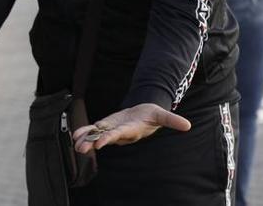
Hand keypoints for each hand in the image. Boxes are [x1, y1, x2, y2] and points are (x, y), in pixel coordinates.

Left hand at [71, 103, 190, 153]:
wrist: (144, 113)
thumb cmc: (152, 114)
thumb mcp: (162, 115)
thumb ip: (172, 120)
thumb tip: (187, 125)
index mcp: (131, 130)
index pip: (119, 135)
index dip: (109, 138)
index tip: (100, 142)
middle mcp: (120, 133)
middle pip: (105, 138)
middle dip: (93, 143)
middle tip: (82, 148)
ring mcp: (112, 129)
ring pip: (97, 136)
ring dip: (86, 139)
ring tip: (75, 143)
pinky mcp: (107, 125)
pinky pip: (94, 130)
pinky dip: (85, 131)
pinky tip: (75, 134)